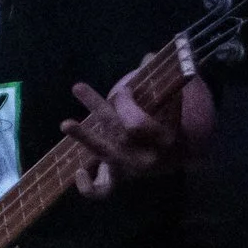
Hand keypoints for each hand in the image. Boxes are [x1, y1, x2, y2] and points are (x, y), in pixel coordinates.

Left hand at [62, 47, 214, 199]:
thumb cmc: (172, 120)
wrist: (181, 155)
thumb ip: (162, 83)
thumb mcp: (172, 101)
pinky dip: (89, 187)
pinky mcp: (118, 178)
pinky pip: (101, 190)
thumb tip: (148, 56)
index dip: (126, 104)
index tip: (122, 89)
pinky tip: (79, 172)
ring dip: (84, 137)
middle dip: (98, 108)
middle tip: (77, 86)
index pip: (138, 124)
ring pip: (105, 155)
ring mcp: (130, 169)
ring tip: (65, 123)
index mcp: (164, 138)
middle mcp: (147, 157)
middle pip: (119, 133)